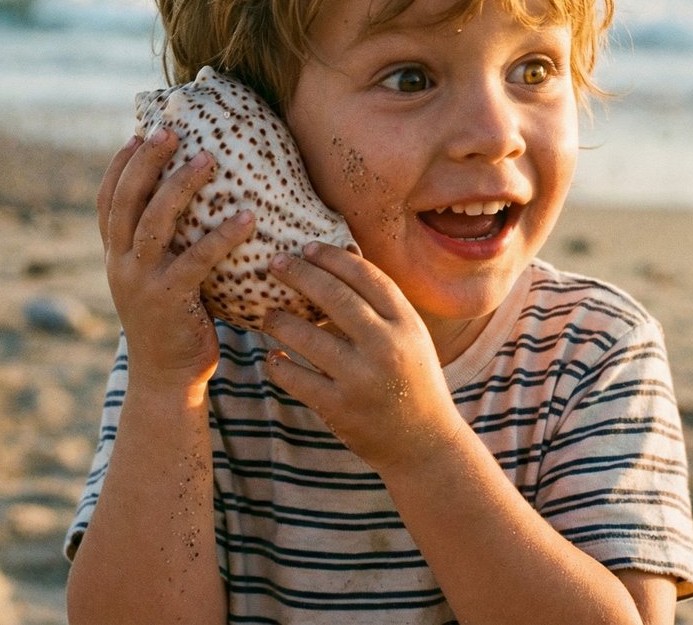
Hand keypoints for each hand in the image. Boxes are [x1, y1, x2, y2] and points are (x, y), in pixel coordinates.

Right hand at [97, 128, 255, 391]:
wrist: (166, 377)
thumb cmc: (173, 319)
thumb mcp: (155, 277)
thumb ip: (162, 243)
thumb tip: (191, 198)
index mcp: (115, 255)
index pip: (108, 200)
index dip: (121, 165)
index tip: (140, 132)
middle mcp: (120, 264)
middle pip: (126, 201)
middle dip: (146, 161)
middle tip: (170, 130)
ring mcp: (141, 283)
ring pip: (154, 223)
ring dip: (180, 186)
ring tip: (208, 159)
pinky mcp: (169, 302)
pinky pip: (196, 261)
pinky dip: (221, 237)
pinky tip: (246, 217)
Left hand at [264, 243, 463, 472]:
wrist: (424, 444)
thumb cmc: (412, 380)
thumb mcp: (409, 336)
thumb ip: (380, 299)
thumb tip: (345, 248)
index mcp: (406, 324)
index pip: (366, 276)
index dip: (333, 257)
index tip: (307, 247)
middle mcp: (386, 347)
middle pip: (334, 297)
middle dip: (299, 274)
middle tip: (275, 263)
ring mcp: (361, 379)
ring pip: (306, 336)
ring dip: (279, 321)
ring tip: (269, 315)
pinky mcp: (340, 408)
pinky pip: (295, 378)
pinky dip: (278, 364)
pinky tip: (274, 357)